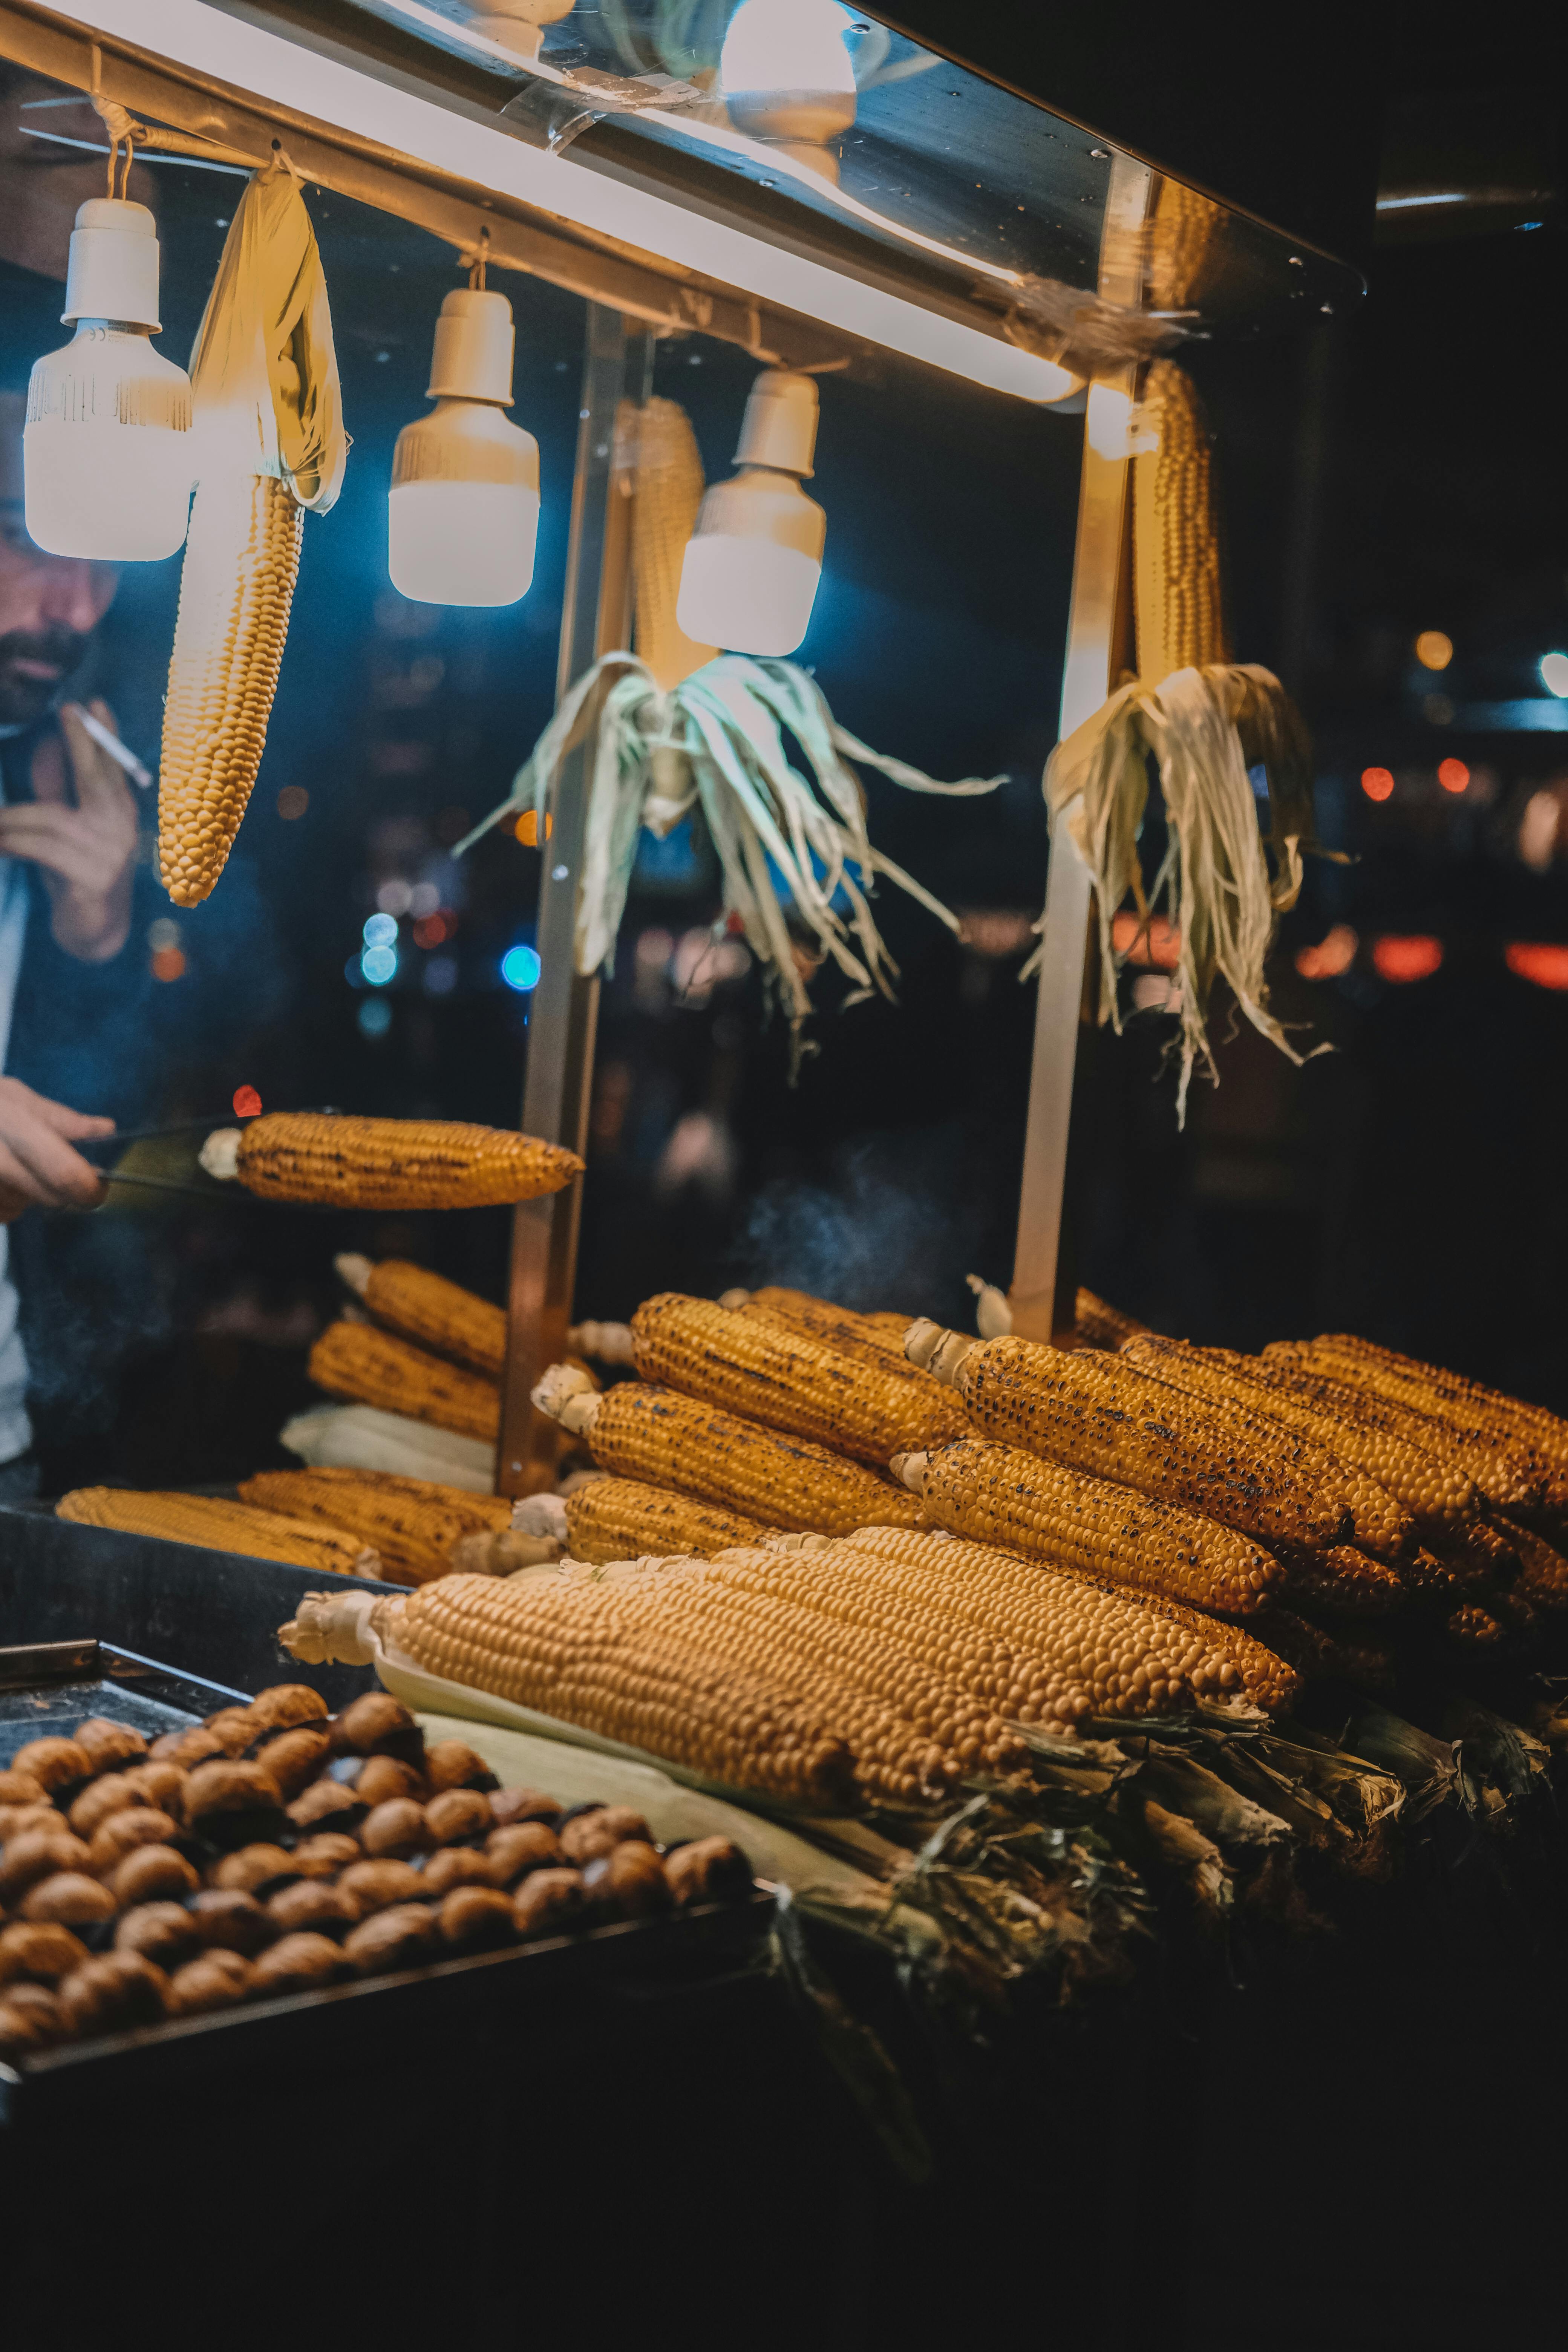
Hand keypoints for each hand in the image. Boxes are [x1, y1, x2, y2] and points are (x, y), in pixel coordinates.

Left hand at [0, 699, 139, 961]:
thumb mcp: (68, 828)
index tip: (92, 703)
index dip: (105, 734)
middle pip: (98, 778)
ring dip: (13, 819)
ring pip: (52, 818)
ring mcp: (110, 856)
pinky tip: (2, 846)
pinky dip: (15, 843)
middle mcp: (121, 830)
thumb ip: (59, 791)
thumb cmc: (76, 872)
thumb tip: (46, 746)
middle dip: (82, 742)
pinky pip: (42, 848)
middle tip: (69, 710)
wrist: (95, 932)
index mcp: (120, 813)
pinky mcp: (91, 880)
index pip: (114, 767)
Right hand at [0, 1076, 111, 1222]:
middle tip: (51, 1165)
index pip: (66, 1175)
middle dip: (63, 1189)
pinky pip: (2, 1213)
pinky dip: (4, 1199)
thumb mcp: (12, 1096)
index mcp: (12, 1129)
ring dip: (26, 1192)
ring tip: (8, 1162)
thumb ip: (59, 1118)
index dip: (90, 1187)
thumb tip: (104, 1130)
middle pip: (49, 1197)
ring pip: (22, 1207)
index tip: (98, 1185)